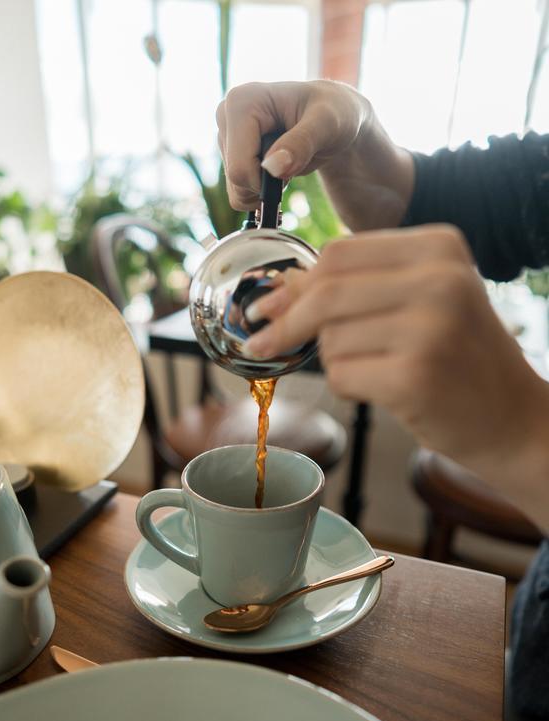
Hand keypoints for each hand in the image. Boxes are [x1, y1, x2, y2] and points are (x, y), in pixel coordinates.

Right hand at [216, 80, 413, 230]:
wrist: (336, 116)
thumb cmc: (335, 113)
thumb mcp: (327, 125)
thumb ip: (301, 144)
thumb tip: (272, 167)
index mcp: (242, 101)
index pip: (239, 167)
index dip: (266, 181)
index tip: (293, 168)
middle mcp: (226, 115)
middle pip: (235, 179)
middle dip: (266, 184)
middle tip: (293, 162)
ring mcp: (227, 134)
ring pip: (235, 188)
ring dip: (265, 187)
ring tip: (287, 161)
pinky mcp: (231, 151)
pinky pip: (238, 190)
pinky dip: (260, 189)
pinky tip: (278, 167)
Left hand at [243, 225, 548, 530]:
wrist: (512, 419)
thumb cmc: (458, 358)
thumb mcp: (420, 302)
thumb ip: (356, 287)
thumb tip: (278, 290)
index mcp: (439, 247)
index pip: (339, 253)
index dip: (295, 283)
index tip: (266, 306)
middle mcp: (439, 279)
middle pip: (326, 291)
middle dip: (286, 322)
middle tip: (262, 343)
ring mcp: (430, 327)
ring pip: (330, 337)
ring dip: (336, 360)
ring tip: (381, 369)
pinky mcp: (414, 376)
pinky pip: (341, 374)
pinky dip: (348, 386)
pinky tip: (383, 390)